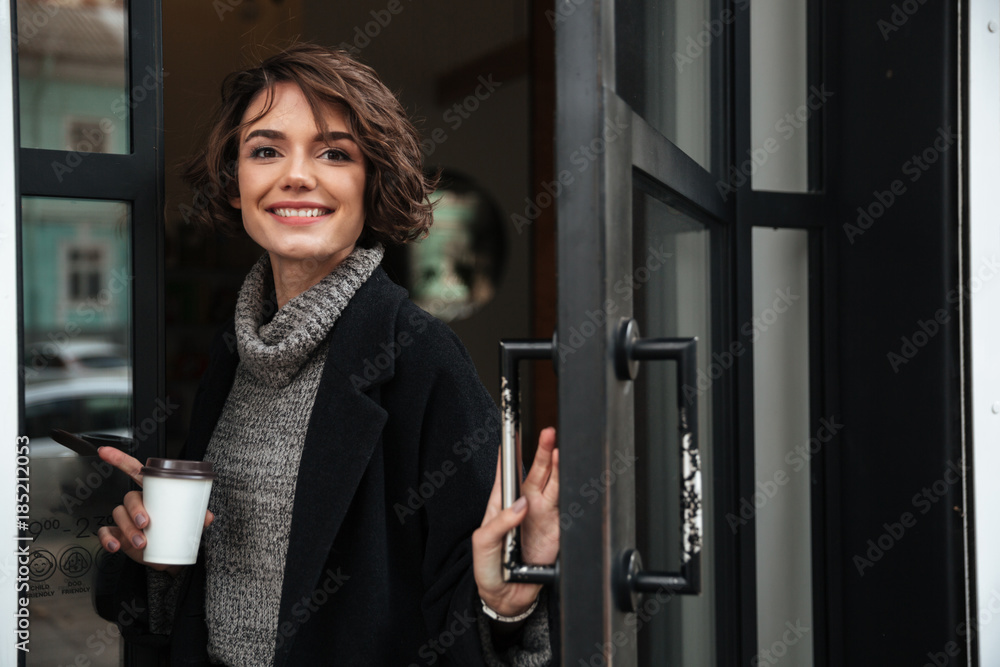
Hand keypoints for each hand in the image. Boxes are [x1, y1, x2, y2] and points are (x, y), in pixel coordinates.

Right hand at [95, 447, 213, 575]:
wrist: (171, 555)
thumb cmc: (178, 530)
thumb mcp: (190, 520)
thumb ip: (199, 516)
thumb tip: (208, 516)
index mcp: (153, 492)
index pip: (135, 471)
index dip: (120, 460)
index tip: (105, 452)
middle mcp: (137, 503)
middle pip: (129, 497)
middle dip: (135, 509)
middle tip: (146, 523)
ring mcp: (126, 519)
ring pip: (119, 515)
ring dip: (127, 528)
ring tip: (142, 541)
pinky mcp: (118, 535)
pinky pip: (106, 533)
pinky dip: (107, 539)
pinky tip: (115, 546)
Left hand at [472, 427, 558, 617]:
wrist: (508, 596)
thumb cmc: (489, 569)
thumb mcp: (482, 544)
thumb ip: (498, 523)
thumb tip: (519, 505)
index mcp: (502, 504)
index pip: (506, 472)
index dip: (509, 452)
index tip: (513, 432)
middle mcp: (524, 504)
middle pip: (535, 471)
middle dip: (541, 451)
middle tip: (548, 434)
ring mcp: (541, 515)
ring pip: (552, 483)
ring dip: (556, 465)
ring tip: (559, 448)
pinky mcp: (556, 528)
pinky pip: (565, 505)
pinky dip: (570, 489)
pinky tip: (571, 474)